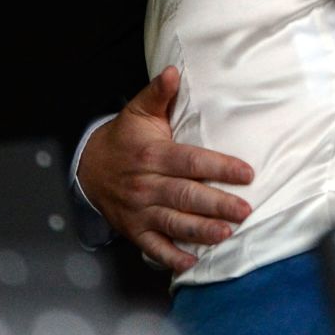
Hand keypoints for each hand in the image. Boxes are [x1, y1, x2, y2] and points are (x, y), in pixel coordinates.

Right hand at [76, 66, 254, 272]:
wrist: (87, 167)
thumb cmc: (124, 138)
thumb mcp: (138, 112)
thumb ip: (158, 94)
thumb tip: (173, 72)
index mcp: (152, 155)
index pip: (191, 161)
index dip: (219, 167)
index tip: (246, 172)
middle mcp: (146, 185)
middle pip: (185, 195)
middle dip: (217, 204)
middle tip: (244, 210)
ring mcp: (139, 210)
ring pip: (173, 222)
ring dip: (200, 231)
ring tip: (226, 234)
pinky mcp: (133, 229)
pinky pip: (152, 246)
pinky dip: (170, 257)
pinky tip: (191, 262)